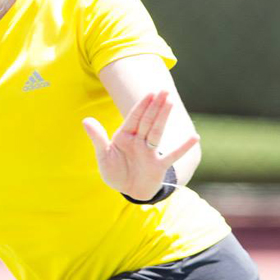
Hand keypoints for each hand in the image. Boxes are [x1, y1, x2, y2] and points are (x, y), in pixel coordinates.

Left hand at [82, 90, 199, 201]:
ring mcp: (149, 152)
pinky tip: (194, 137)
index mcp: (124, 136)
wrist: (127, 190)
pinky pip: (172, 155)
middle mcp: (139, 141)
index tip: (150, 93)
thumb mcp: (103, 156)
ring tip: (171, 102)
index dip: (142, 106)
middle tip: (164, 90)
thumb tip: (86, 120)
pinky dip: (182, 147)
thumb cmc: (114, 171)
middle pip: (148, 120)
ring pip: (157, 132)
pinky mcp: (158, 166)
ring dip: (163, 118)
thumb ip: (97, 138)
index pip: (134, 118)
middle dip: (155, 106)